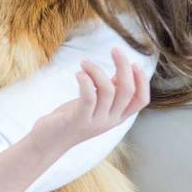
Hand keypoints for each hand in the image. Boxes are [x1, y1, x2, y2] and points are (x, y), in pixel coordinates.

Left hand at [34, 48, 150, 148]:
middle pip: (128, 91)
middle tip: (114, 49)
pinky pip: (89, 97)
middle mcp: (110, 121)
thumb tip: (122, 71)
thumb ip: (110, 90)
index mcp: (117, 117)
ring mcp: (96, 121)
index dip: (142, 81)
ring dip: (97, 70)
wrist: (48, 142)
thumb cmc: (72, 118)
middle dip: (124, 66)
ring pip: (108, 91)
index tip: (134, 63)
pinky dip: (86, 81)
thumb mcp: (96, 104)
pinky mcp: (78, 120)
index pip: (141, 100)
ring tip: (84, 62)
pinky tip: (78, 73)